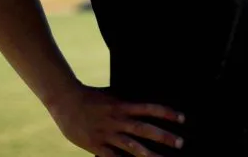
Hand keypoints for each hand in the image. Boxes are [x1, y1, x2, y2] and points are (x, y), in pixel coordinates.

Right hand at [47, 84, 185, 155]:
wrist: (64, 99)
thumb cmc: (89, 96)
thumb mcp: (111, 96)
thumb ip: (126, 103)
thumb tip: (144, 106)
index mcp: (121, 105)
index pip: (149, 109)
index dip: (166, 113)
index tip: (182, 118)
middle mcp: (117, 120)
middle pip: (144, 129)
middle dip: (163, 136)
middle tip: (180, 143)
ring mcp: (107, 134)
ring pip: (132, 146)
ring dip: (150, 154)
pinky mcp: (96, 145)